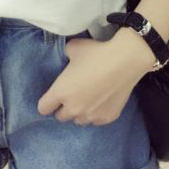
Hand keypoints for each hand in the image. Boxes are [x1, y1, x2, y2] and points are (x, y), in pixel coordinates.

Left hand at [37, 27, 156, 126]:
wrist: (125, 61)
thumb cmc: (96, 53)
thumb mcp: (73, 48)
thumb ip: (66, 56)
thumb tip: (69, 59)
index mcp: (61, 93)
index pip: (43, 108)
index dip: (47, 102)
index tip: (52, 96)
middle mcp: (73, 108)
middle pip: (60, 117)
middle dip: (63, 108)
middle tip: (72, 94)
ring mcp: (91, 115)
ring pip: (79, 120)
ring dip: (80, 112)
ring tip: (88, 98)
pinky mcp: (107, 118)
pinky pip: (96, 120)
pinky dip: (96, 113)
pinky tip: (102, 101)